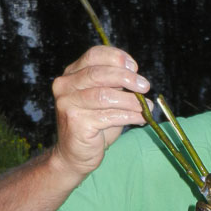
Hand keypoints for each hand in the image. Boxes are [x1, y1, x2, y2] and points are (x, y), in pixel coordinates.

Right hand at [51, 45, 151, 179]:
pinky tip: (140, 119)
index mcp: (71, 75)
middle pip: (99, 74)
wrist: (75, 155)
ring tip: (146, 107)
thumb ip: (115, 86)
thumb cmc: (94, 125)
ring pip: (105, 96)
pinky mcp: (76, 122)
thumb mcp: (105, 100)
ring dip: (131, 101)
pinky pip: (109, 116)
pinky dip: (129, 116)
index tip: (134, 66)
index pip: (93, 55)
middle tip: (145, 86)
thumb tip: (137, 76)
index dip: (116, 57)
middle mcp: (65, 86)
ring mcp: (68, 104)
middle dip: (127, 78)